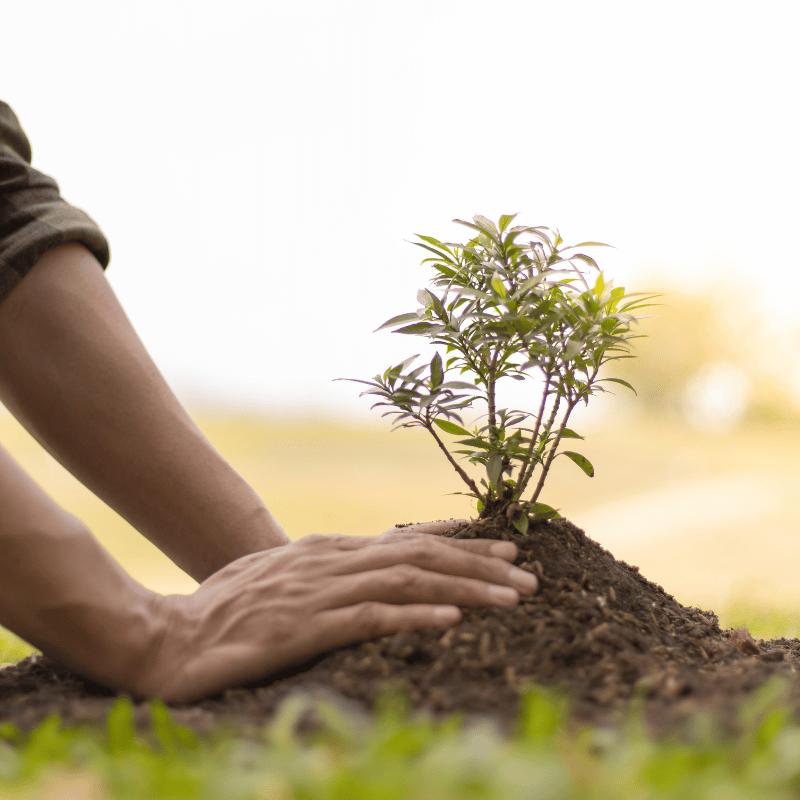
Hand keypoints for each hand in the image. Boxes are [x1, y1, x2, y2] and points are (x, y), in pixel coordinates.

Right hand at [136, 520, 537, 701]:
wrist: (167, 637)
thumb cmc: (225, 610)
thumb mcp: (282, 579)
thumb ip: (326, 573)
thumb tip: (366, 574)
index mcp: (327, 551)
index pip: (406, 541)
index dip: (459, 545)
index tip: (504, 549)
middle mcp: (330, 562)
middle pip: (420, 556)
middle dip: (480, 564)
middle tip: (528, 575)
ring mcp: (317, 593)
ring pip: (407, 580)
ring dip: (466, 586)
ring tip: (514, 596)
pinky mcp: (303, 629)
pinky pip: (369, 618)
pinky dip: (414, 614)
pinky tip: (452, 620)